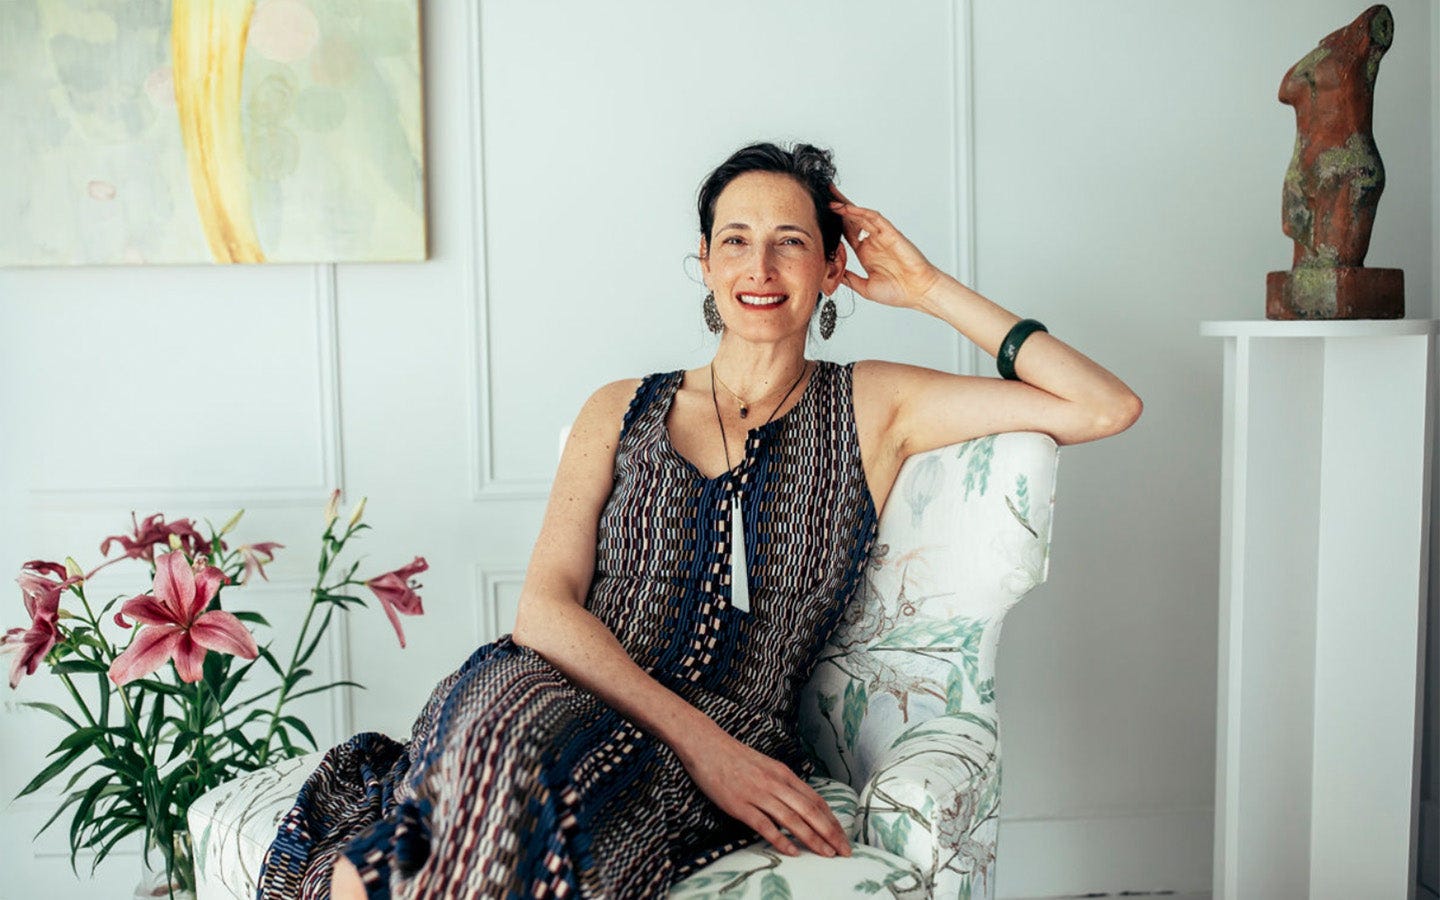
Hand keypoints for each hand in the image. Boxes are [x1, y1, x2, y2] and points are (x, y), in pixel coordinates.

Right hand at [679, 729, 850, 857]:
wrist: (706, 745)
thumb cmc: (735, 757)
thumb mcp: (766, 766)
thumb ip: (783, 784)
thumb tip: (800, 803)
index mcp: (784, 774)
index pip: (815, 800)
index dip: (832, 820)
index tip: (843, 836)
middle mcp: (775, 784)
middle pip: (810, 811)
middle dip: (830, 833)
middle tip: (844, 851)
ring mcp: (758, 794)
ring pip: (792, 819)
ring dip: (812, 838)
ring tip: (827, 854)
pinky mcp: (740, 805)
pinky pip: (765, 825)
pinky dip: (780, 840)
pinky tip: (793, 852)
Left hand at [829, 185, 945, 309]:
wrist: (919, 292)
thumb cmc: (899, 292)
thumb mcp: (865, 288)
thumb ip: (849, 279)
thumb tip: (832, 276)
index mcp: (866, 253)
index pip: (846, 233)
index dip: (834, 223)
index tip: (820, 216)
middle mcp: (873, 242)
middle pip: (852, 220)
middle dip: (839, 207)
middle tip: (824, 196)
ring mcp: (881, 236)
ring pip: (861, 215)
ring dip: (846, 206)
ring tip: (831, 199)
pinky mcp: (891, 233)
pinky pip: (874, 218)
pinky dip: (861, 212)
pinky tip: (847, 208)